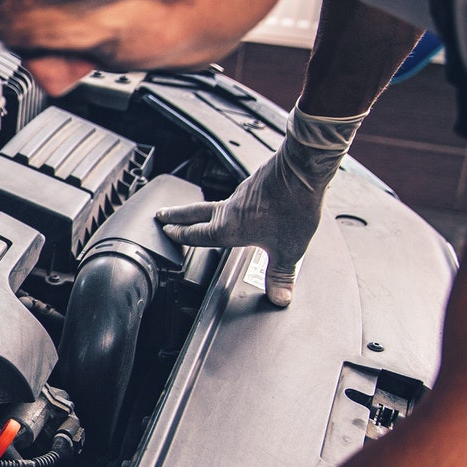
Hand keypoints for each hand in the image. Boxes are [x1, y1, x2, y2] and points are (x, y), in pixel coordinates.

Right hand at [153, 106, 366, 306]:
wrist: (303, 169)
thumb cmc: (293, 206)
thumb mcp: (289, 250)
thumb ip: (281, 275)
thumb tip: (279, 296)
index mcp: (229, 228)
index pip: (195, 234)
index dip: (179, 235)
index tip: (166, 232)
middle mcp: (230, 209)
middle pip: (195, 212)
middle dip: (177, 215)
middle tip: (162, 214)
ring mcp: (242, 193)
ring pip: (217, 203)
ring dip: (205, 209)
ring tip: (202, 214)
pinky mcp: (256, 182)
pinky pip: (239, 195)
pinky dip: (233, 201)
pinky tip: (244, 204)